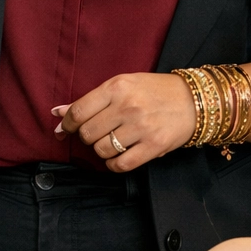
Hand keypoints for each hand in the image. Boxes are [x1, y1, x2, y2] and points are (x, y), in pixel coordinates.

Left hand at [55, 72, 196, 171]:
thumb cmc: (154, 91)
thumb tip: (57, 113)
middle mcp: (127, 106)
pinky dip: (114, 165)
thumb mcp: (122, 85)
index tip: (66, 129)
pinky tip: (120, 156)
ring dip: (102, 151)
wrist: (193, 100)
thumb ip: (91, 100)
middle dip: (87, 137)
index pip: (78, 112)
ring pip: (101, 151)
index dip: (67, 124)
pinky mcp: (153, 146)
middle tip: (98, 133)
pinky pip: (121, 165)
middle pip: (87, 134)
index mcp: (117, 87)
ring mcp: (141, 127)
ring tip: (113, 142)